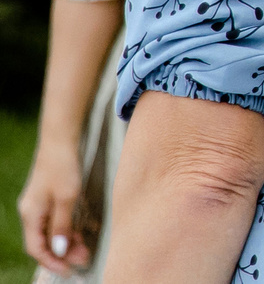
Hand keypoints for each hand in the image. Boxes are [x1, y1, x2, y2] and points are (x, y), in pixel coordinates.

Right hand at [17, 137, 92, 275]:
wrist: (61, 139)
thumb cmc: (63, 167)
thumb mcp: (67, 198)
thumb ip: (62, 225)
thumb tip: (60, 250)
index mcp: (31, 215)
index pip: (37, 248)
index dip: (52, 261)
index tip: (69, 270)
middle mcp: (32, 212)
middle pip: (44, 241)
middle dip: (63, 253)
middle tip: (84, 259)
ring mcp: (40, 205)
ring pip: (52, 231)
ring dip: (69, 241)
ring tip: (87, 249)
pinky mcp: (50, 198)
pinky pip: (58, 220)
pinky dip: (70, 228)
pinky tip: (85, 231)